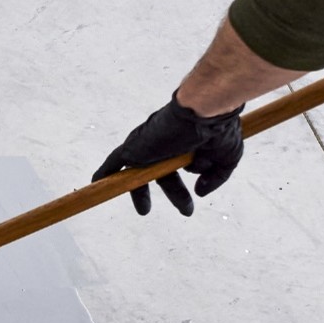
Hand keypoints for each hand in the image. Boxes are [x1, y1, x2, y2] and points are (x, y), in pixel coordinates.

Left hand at [92, 98, 245, 215]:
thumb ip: (214, 178)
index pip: (177, 169)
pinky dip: (105, 172)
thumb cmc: (217, 130)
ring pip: (138, 172)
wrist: (203, 112)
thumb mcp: (226, 159)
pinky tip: (98, 183)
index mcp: (185, 147)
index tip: (190, 201)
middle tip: (186, 211)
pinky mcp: (133, 146)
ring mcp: (147, 146)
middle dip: (173, 193)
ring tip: (144, 211)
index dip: (180, 187)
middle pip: (161, 175)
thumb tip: (199, 193)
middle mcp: (165, 146)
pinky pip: (114, 161)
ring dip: (139, 193)